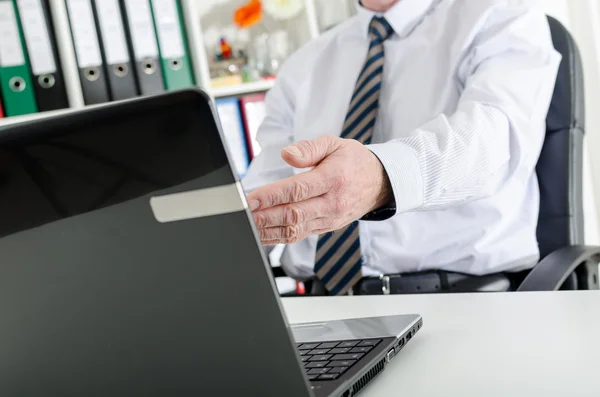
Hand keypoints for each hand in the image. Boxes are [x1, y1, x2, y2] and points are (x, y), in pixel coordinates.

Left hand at [247, 135, 392, 244]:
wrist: (379, 183)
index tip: (250, 198)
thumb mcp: (334, 144)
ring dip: (267, 230)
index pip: (297, 190)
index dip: (271, 196)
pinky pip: (299, 235)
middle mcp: (332, 203)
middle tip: (241, 215)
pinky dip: (278, 237)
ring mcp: (329, 219)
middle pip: (293, 214)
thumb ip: (309, 148)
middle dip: (264, 217)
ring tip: (246, 227)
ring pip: (294, 230)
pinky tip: (261, 234)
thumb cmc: (353, 161)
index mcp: (333, 179)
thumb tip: (287, 155)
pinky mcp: (325, 227)